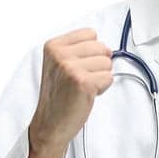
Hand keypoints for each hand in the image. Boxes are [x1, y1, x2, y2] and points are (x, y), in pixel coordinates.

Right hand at [27, 28, 114, 157]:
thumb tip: (106, 48)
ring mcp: (71, 68)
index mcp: (53, 46)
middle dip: (98, 65)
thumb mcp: (59, 65)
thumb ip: (76, 51)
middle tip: (82, 80)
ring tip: (83, 88)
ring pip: (107, 63)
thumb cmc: (58, 97)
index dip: (92, 51)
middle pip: (101, 47)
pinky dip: (102, 88)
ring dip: (100, 77)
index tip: (80, 66)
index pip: (90, 33)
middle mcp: (60, 54)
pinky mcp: (83, 83)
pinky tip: (88, 95)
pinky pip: (109, 78)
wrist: (50, 124)